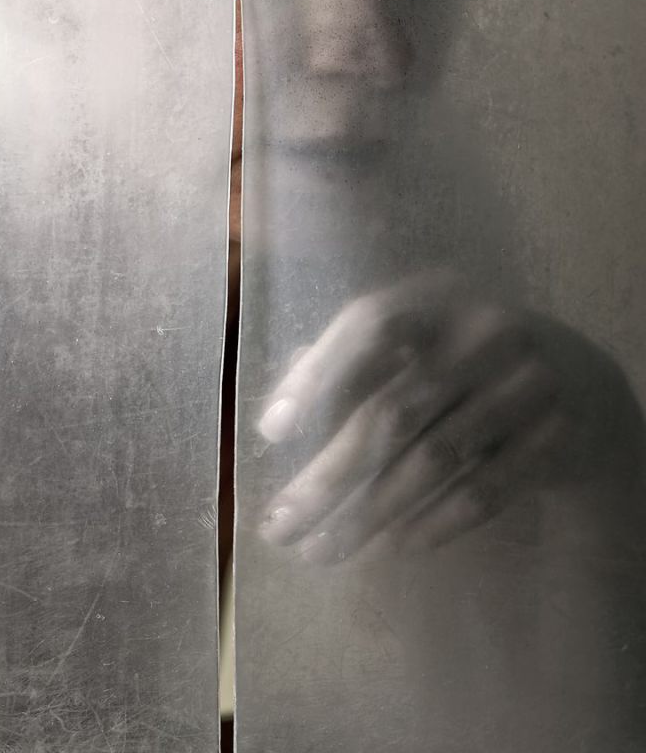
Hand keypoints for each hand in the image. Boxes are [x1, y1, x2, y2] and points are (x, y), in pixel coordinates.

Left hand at [257, 270, 643, 561]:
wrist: (580, 382)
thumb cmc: (467, 359)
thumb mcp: (420, 337)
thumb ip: (354, 361)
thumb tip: (279, 414)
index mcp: (439, 299)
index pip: (370, 327)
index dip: (317, 376)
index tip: (271, 433)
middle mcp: (484, 335)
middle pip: (392, 411)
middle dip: (328, 477)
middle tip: (280, 526)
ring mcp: (525, 387)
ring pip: (432, 461)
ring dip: (368, 514)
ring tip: (320, 551)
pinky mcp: (554, 440)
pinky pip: (481, 493)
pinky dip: (430, 525)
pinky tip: (387, 549)